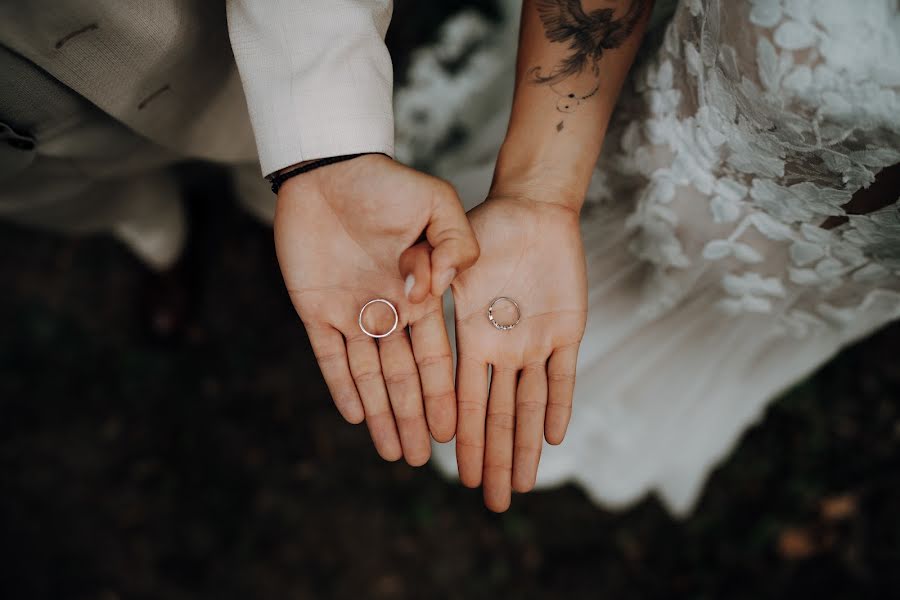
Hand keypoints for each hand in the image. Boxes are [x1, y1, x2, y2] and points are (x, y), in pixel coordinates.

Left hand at [274, 155, 478, 465]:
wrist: (330, 168)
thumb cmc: (386, 182)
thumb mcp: (436, 203)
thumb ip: (455, 243)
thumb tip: (439, 291)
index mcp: (418, 294)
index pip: (434, 355)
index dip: (443, 393)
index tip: (454, 428)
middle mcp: (387, 311)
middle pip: (402, 377)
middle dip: (413, 418)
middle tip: (424, 459)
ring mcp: (350, 313)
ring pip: (368, 375)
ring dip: (381, 414)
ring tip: (395, 453)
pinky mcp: (315, 309)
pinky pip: (328, 356)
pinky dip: (341, 386)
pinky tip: (355, 417)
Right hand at [451, 196, 586, 510]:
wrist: (532, 208)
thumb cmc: (487, 225)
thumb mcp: (452, 250)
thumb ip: (432, 269)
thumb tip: (409, 292)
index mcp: (469, 336)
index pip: (464, 398)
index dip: (462, 436)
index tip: (452, 471)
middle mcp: (500, 348)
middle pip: (498, 415)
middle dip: (494, 459)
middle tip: (492, 504)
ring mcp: (535, 341)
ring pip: (529, 404)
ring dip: (526, 445)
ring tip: (521, 487)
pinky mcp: (567, 329)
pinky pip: (563, 375)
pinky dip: (559, 405)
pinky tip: (553, 439)